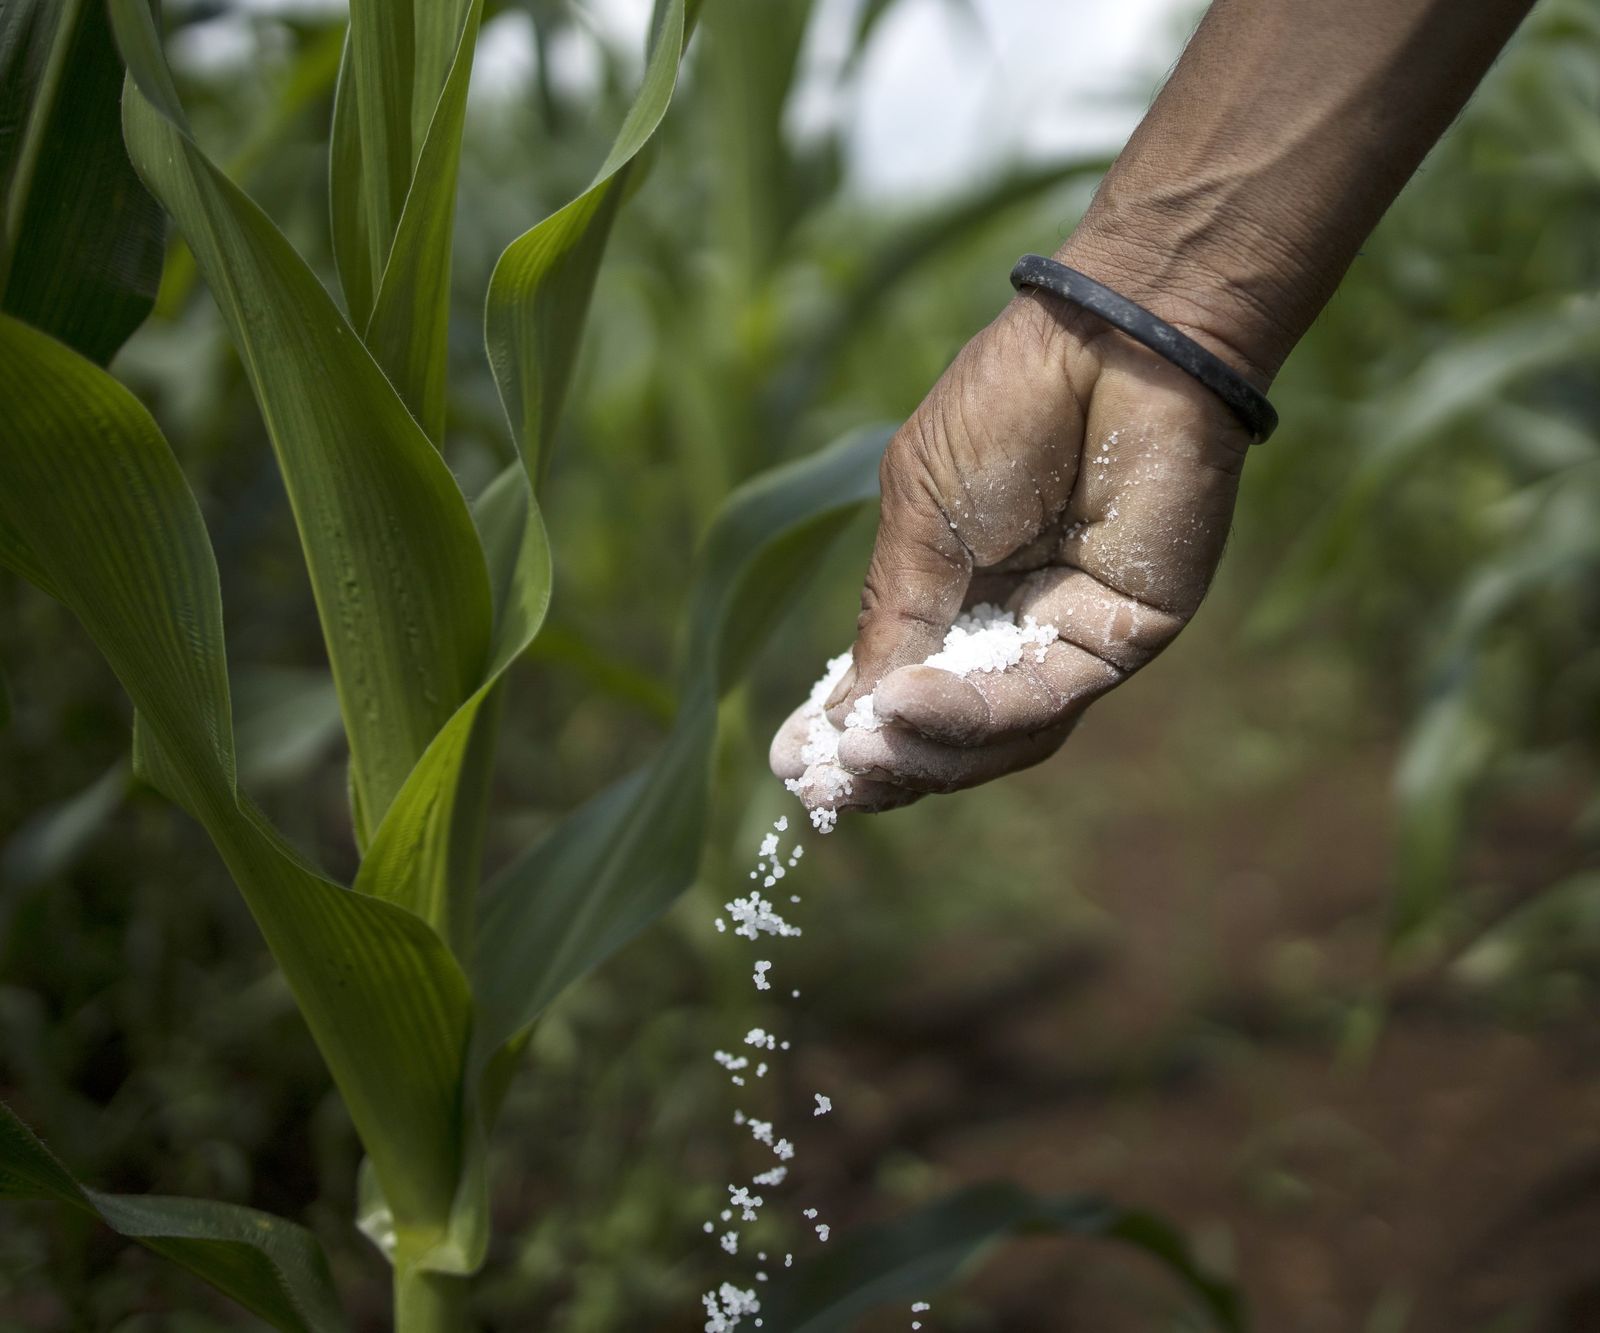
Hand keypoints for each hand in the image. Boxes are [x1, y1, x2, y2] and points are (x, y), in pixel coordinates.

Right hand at [770, 278, 1254, 819]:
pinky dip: (972, 715)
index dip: (852, 729)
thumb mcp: (916, 520)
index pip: (905, 687)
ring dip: (925, 752)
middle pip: (950, 730)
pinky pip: (1041, 701)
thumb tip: (840, 725)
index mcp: (958, 593)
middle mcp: (1015, 628)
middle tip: (826, 783)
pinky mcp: (1121, 641)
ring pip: (997, 734)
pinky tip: (909, 705)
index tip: (794, 765)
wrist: (1106, 347)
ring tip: (863, 751)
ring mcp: (1069, 639)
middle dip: (885, 761)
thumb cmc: (1004, 410)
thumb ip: (891, 622)